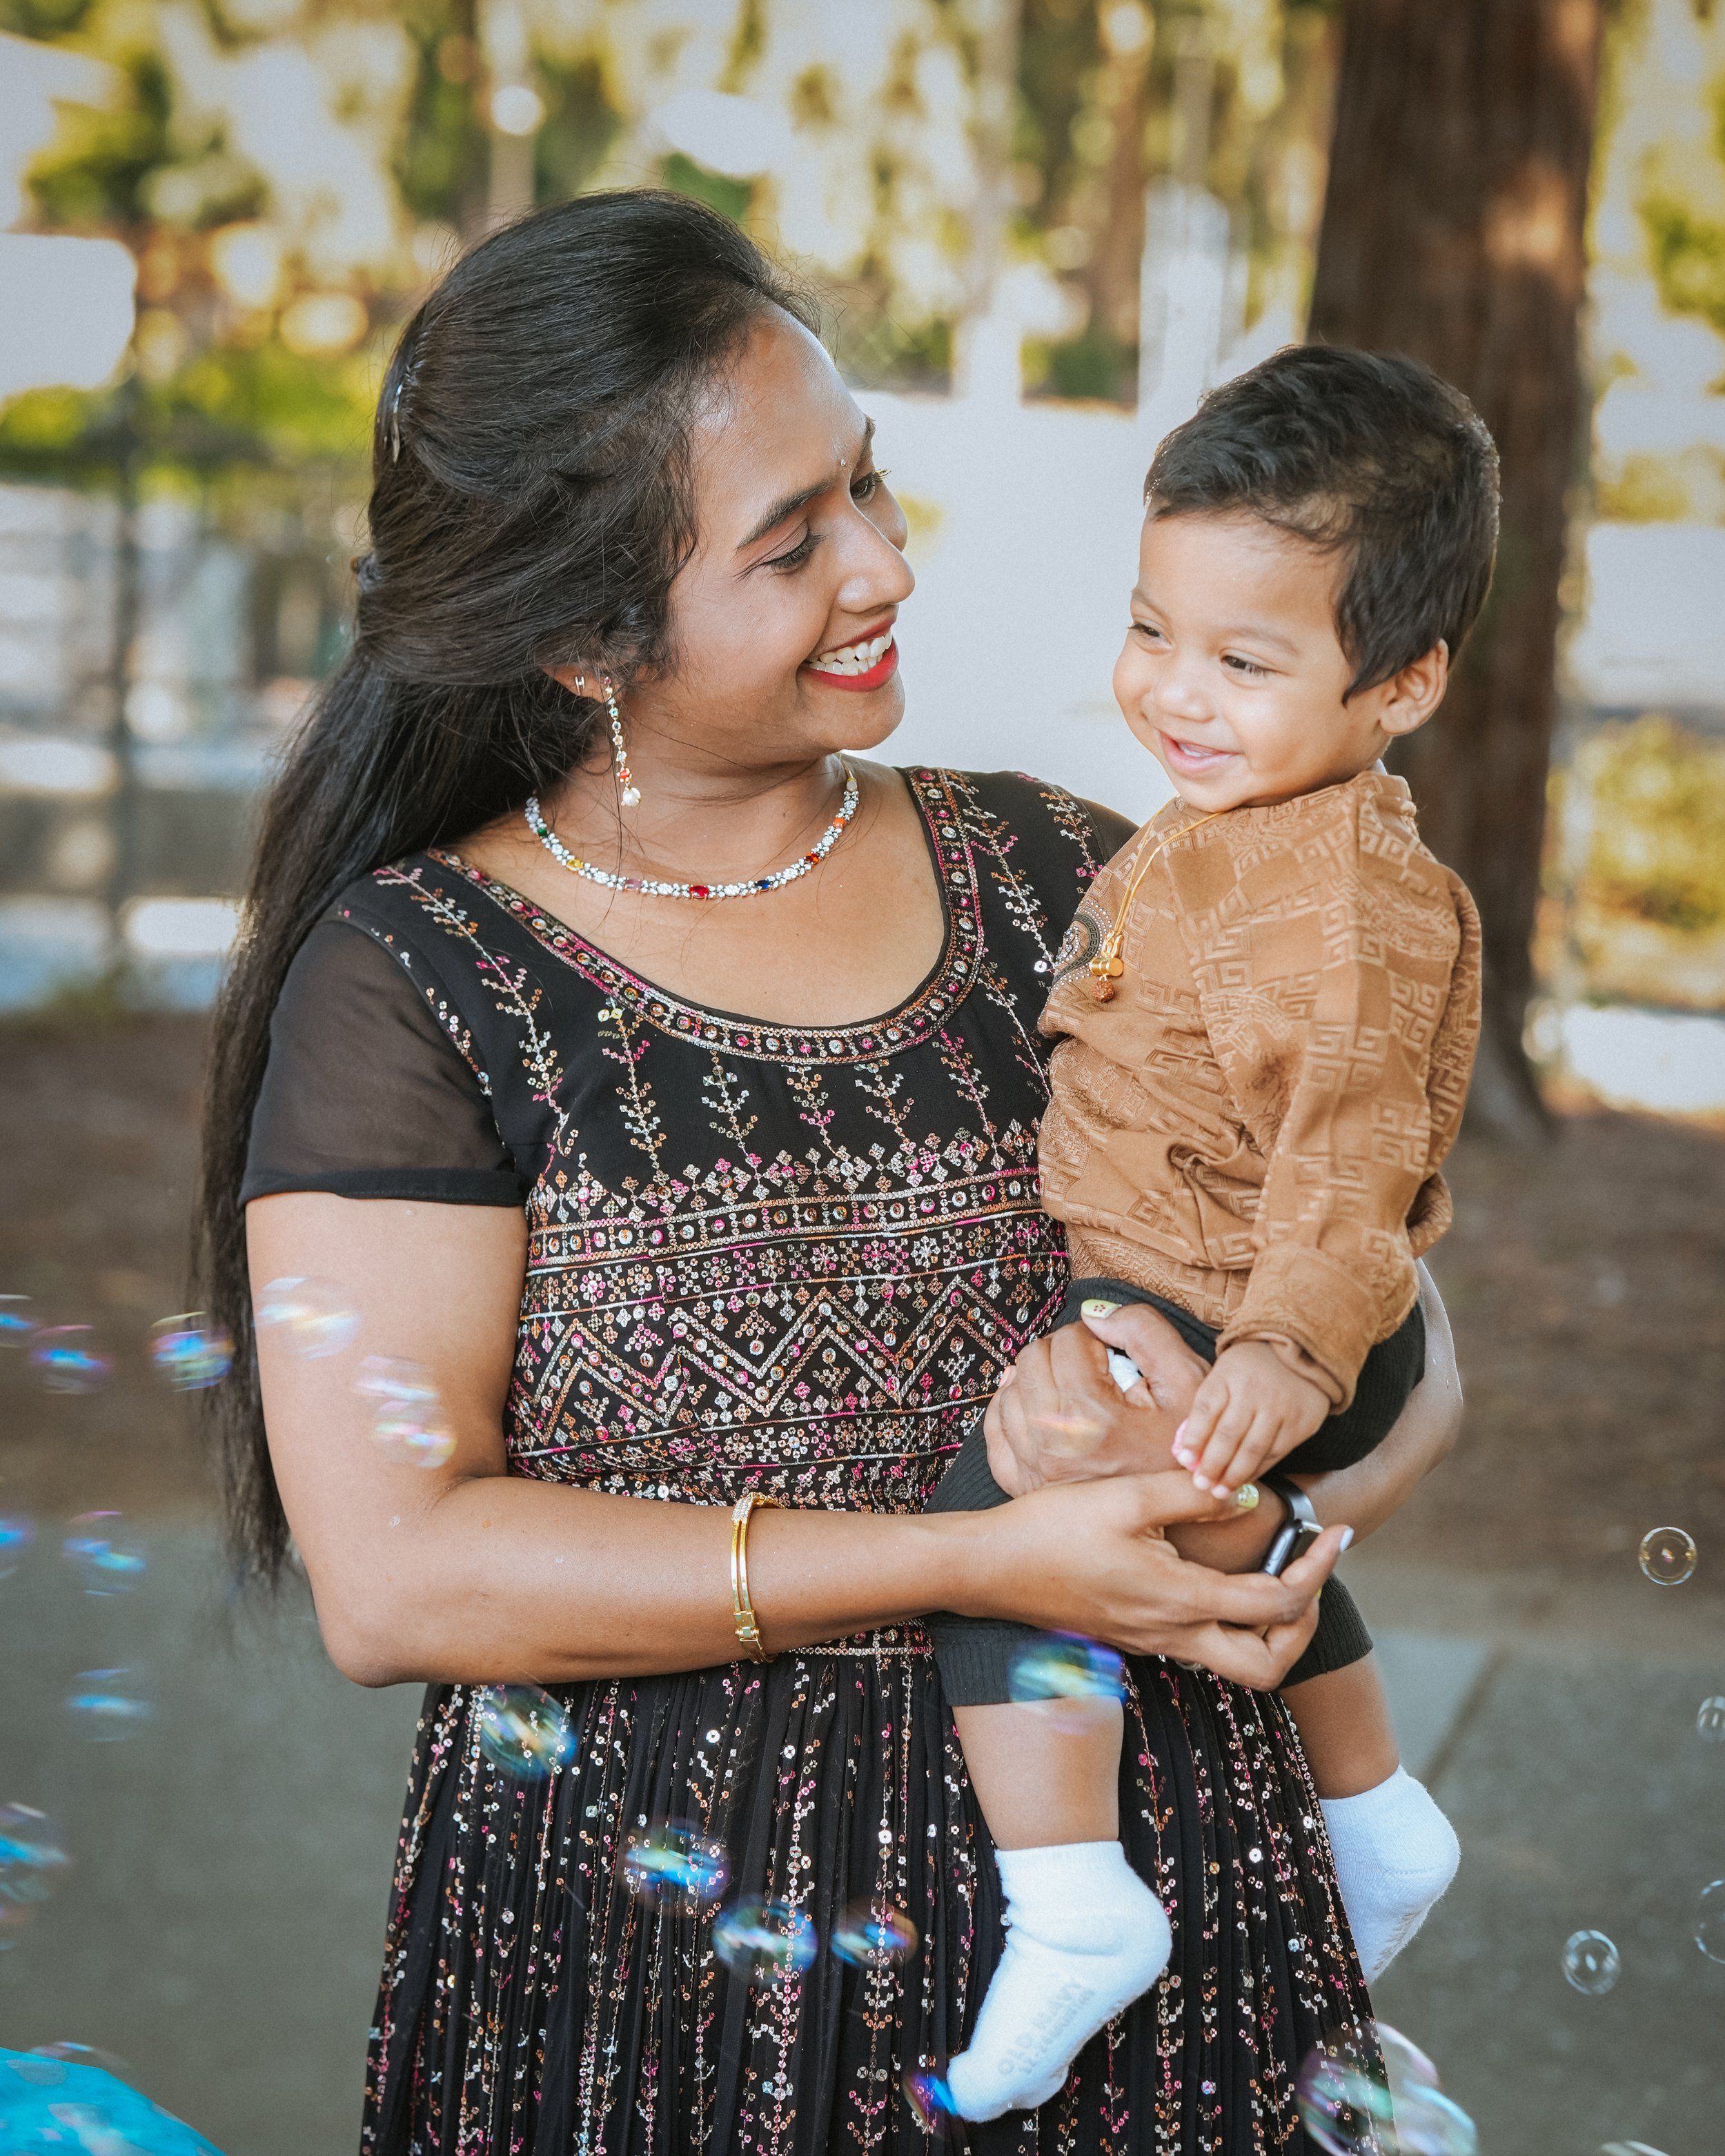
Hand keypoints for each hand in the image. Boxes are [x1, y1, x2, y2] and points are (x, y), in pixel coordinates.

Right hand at [960, 1468, 1349, 1686]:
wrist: (989, 1569)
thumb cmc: (1050, 1530)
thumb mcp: (1123, 1496)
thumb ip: (1190, 1493)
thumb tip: (1244, 1492)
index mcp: (1179, 1598)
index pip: (1277, 1603)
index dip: (1318, 1569)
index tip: (1334, 1532)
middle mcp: (1173, 1632)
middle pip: (1268, 1665)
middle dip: (1303, 1625)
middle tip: (1308, 1573)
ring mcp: (1154, 1641)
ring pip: (1236, 1662)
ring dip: (1269, 1628)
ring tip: (1274, 1575)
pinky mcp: (1136, 1636)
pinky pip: (1201, 1644)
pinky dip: (1229, 1618)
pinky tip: (1218, 1573)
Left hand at [983, 1303, 1208, 1495]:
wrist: (1189, 1506)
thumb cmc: (1190, 1441)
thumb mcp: (1187, 1379)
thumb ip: (1143, 1332)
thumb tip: (1091, 1313)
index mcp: (1092, 1418)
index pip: (1067, 1342)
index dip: (1092, 1336)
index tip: (1110, 1352)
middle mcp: (1054, 1446)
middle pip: (1032, 1361)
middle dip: (1061, 1351)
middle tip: (1091, 1365)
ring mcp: (1036, 1469)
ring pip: (1011, 1391)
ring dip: (1038, 1377)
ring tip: (1072, 1386)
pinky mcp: (1026, 1485)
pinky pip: (997, 1431)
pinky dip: (1010, 1408)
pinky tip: (1034, 1402)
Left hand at [1172, 1341, 1328, 1493]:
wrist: (1301, 1352)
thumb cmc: (1250, 1369)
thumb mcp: (1224, 1374)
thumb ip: (1207, 1407)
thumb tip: (1187, 1450)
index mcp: (1227, 1375)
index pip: (1206, 1410)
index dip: (1194, 1438)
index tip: (1185, 1461)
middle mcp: (1253, 1391)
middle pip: (1228, 1435)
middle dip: (1212, 1465)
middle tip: (1200, 1484)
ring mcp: (1279, 1408)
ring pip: (1252, 1450)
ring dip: (1233, 1475)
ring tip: (1219, 1491)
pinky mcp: (1299, 1423)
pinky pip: (1274, 1454)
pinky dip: (1257, 1471)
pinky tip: (1244, 1480)